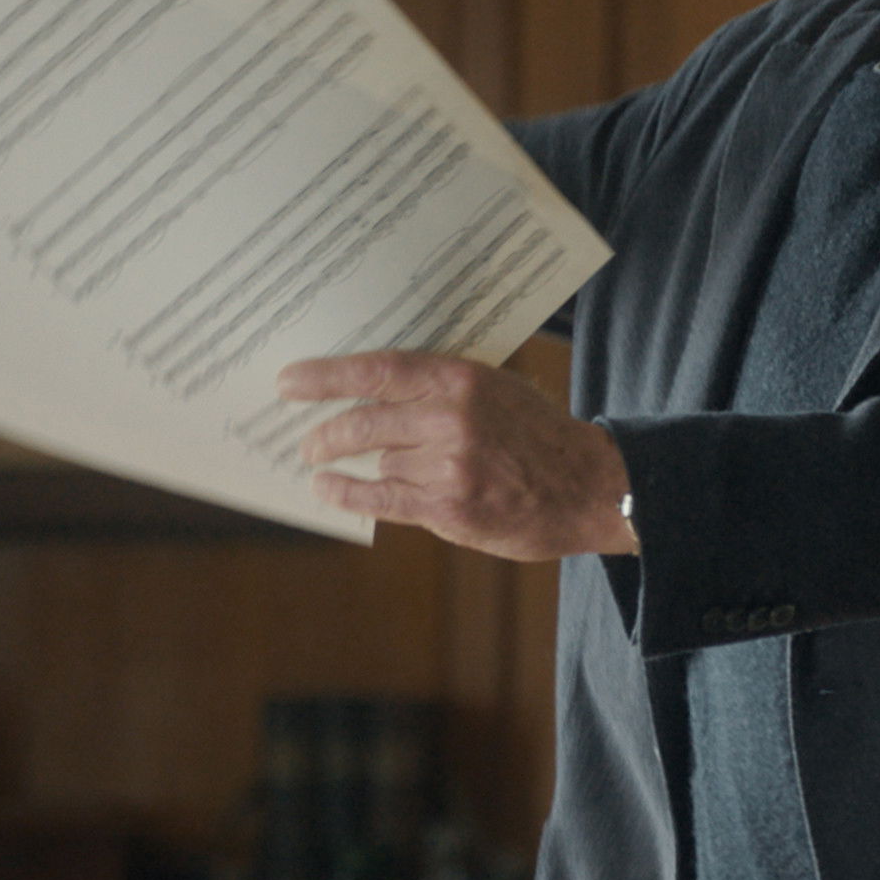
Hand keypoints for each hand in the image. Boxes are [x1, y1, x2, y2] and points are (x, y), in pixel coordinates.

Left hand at [281, 352, 637, 561]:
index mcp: (462, 379)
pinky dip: (349, 494)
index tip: (289, 380)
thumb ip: (443, 387)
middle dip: (326, 432)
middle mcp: (452, 418)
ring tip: (323, 466)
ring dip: (349, 464)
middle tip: (306, 440)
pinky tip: (328, 491)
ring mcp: (450, 466)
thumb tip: (376, 387)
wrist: (590, 488)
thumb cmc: (539, 436)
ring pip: (379, 460)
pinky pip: (383, 499)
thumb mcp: (497, 389)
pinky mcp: (450, 509)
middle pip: (365, 420)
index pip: (379, 370)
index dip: (327, 375)